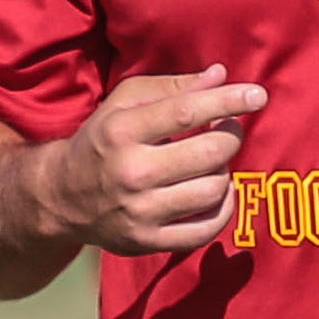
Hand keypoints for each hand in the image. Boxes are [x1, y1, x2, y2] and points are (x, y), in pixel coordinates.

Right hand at [29, 66, 266, 257]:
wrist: (60, 196)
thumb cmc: (102, 140)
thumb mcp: (124, 103)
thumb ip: (172, 87)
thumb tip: (221, 76)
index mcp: (122, 130)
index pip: (187, 112)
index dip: (228, 101)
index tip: (257, 96)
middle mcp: (131, 172)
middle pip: (210, 153)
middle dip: (230, 138)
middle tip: (227, 132)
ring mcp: (139, 212)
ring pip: (213, 190)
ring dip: (223, 172)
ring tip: (211, 163)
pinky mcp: (147, 242)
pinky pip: (206, 229)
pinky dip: (223, 210)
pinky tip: (218, 194)